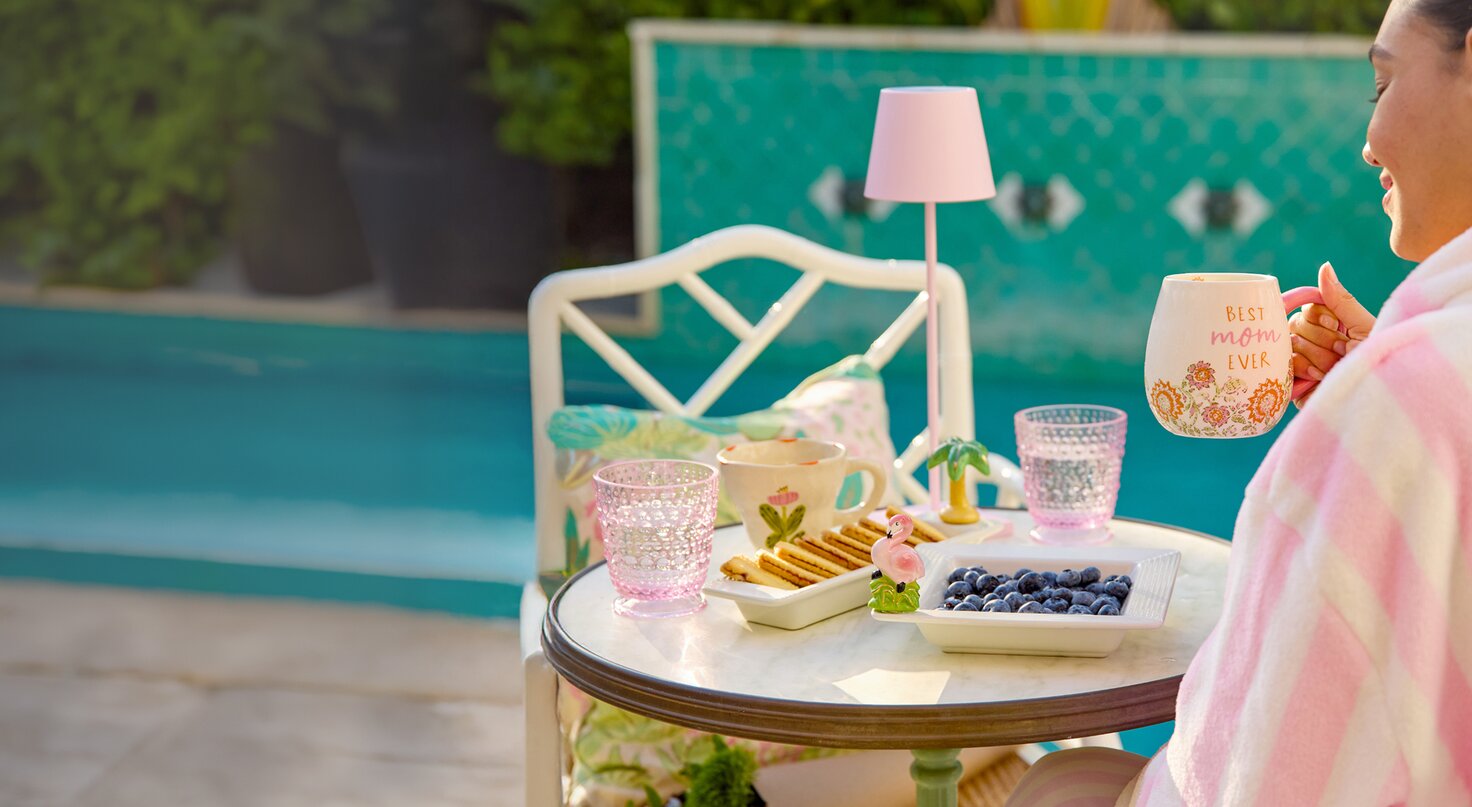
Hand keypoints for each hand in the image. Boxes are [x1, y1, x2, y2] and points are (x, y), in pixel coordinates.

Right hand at [1290, 262, 1374, 406]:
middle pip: (1294, 325)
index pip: (1306, 309)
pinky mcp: (1293, 386)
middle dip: (1321, 339)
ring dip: (1315, 356)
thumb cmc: (1379, 362)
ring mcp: (1301, 366)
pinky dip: (1301, 368)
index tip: (1335, 325)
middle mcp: (1313, 346)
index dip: (1319, 316)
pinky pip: (1280, 366)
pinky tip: (1318, 377)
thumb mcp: (1363, 327)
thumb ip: (1340, 300)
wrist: (1377, 396)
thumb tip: (1324, 266)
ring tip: (1334, 369)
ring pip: (1287, 344)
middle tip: (1341, 352)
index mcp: (1330, 330)